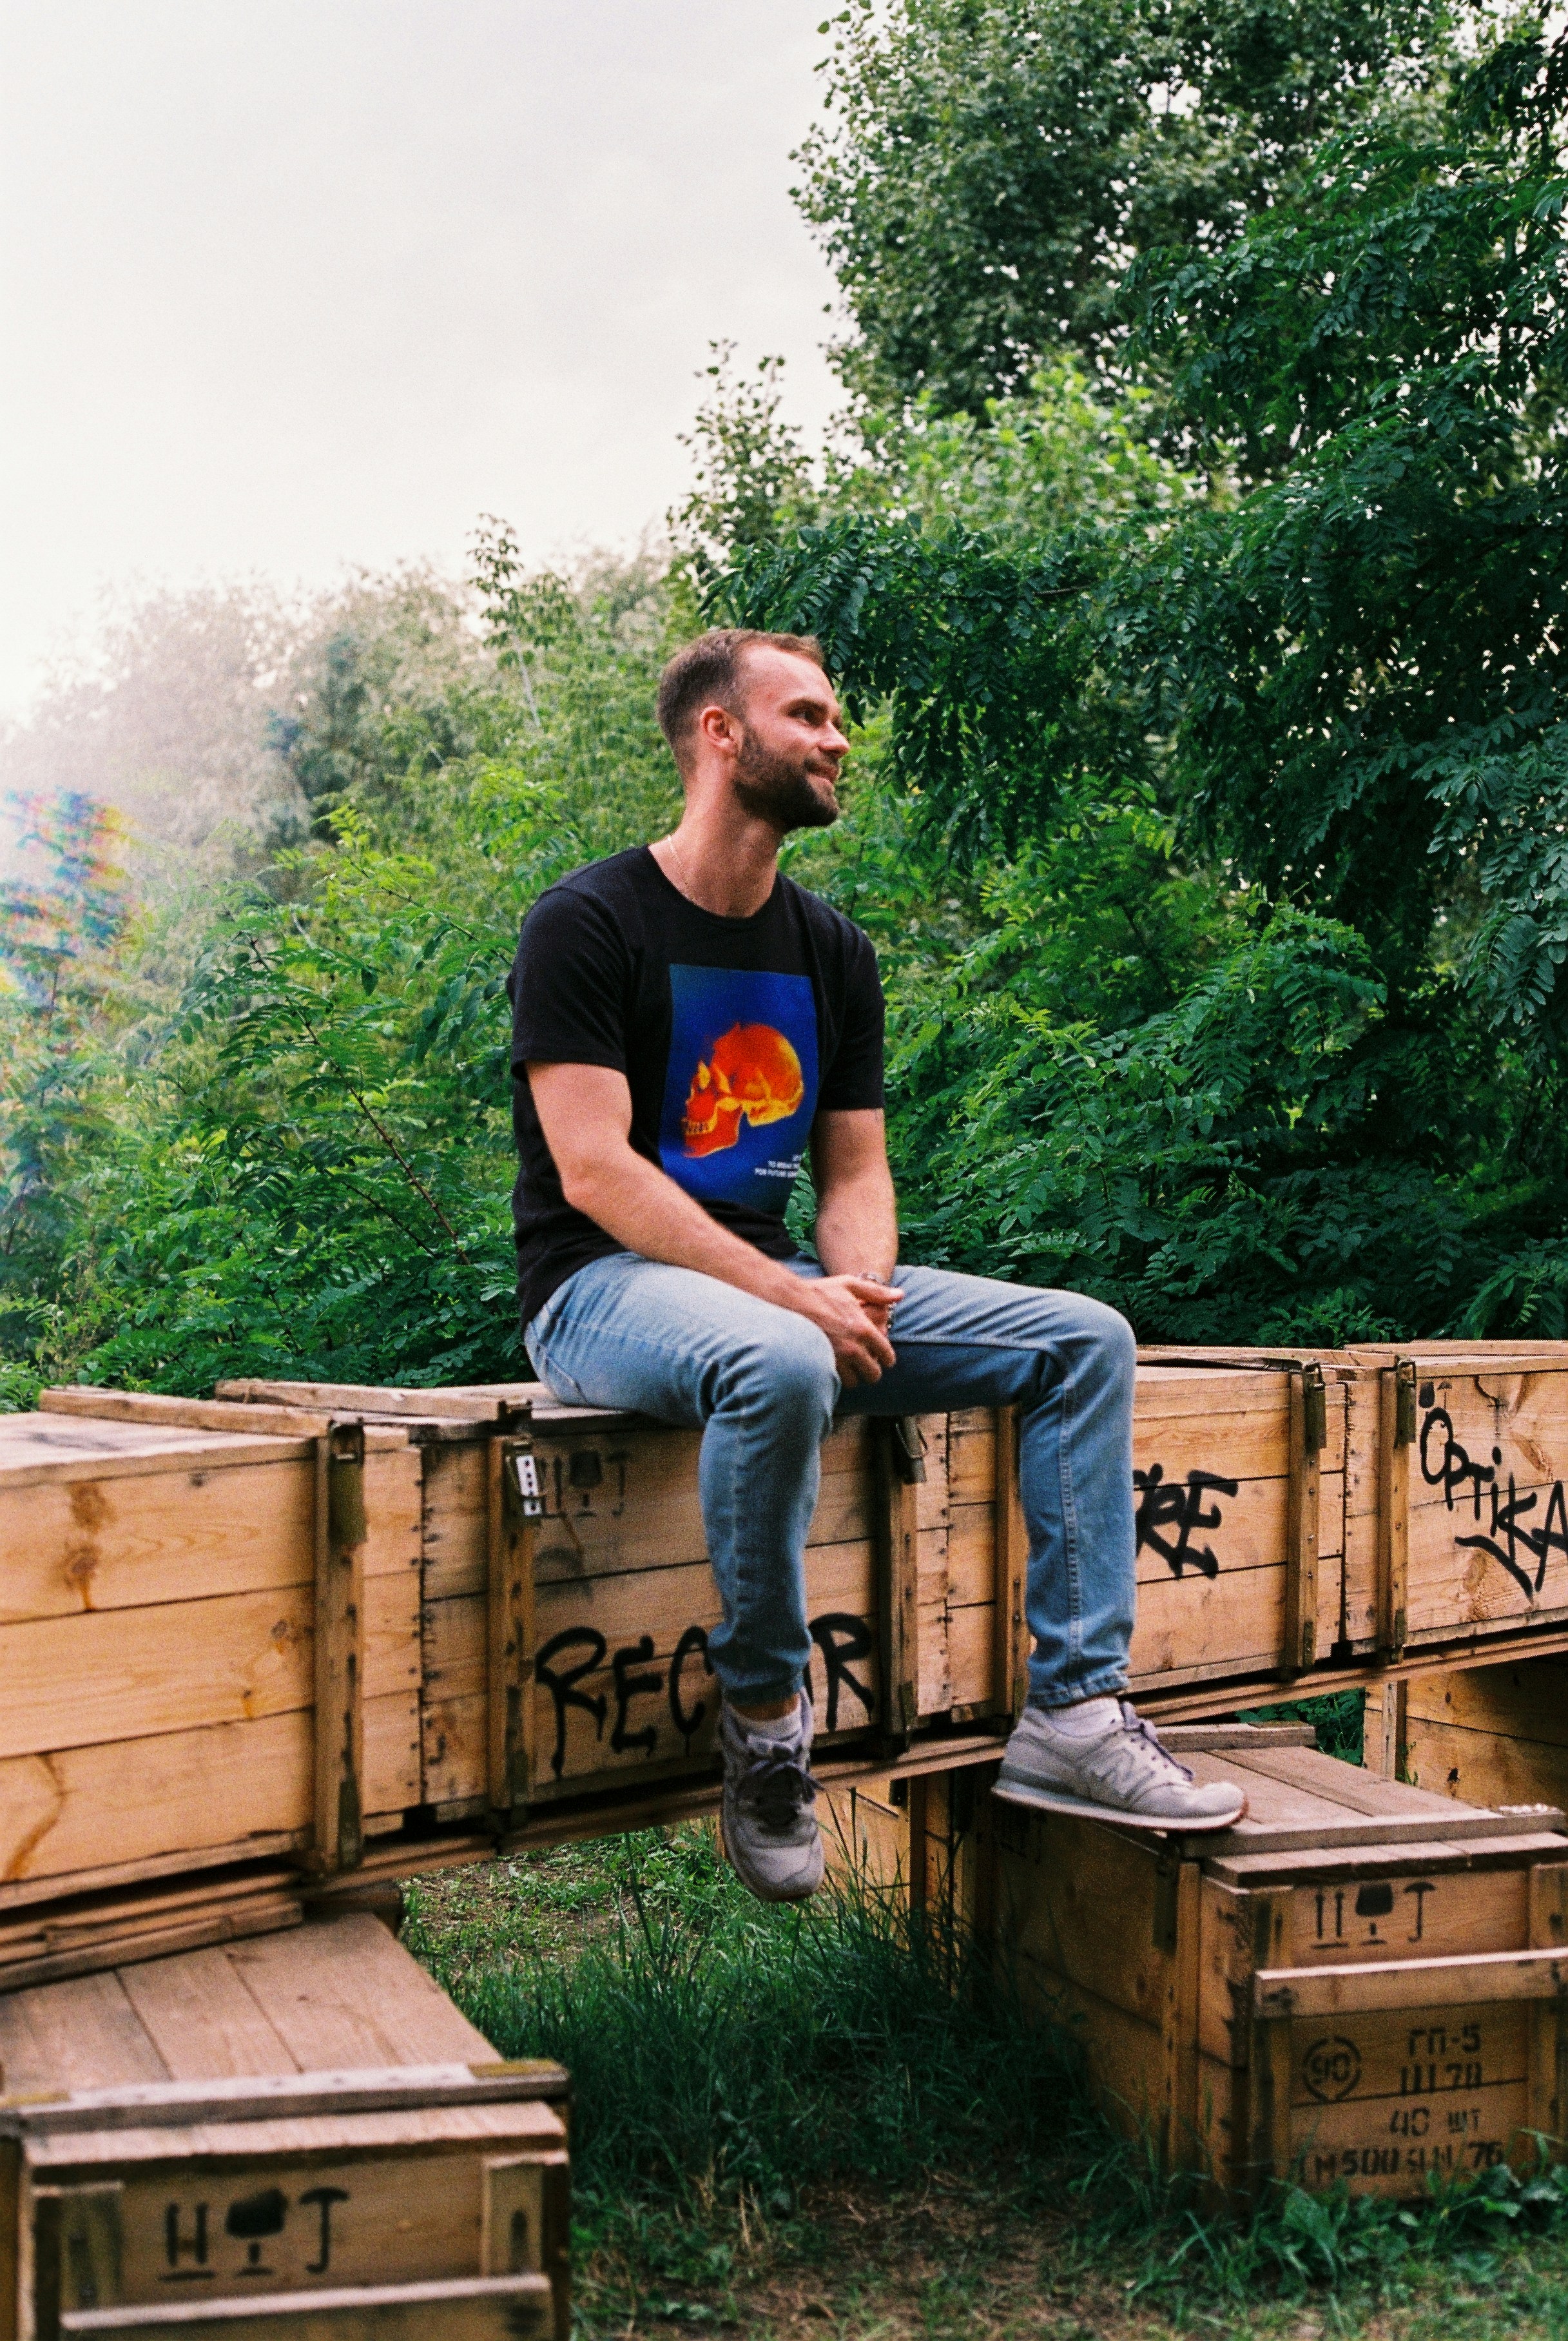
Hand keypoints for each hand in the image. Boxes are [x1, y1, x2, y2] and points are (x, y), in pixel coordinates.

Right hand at [786, 1274, 903, 1386]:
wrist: (786, 1302)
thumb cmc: (818, 1292)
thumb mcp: (849, 1285)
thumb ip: (877, 1292)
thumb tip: (900, 1295)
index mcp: (863, 1329)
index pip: (886, 1354)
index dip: (888, 1358)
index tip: (885, 1359)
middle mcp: (852, 1347)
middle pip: (873, 1374)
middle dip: (872, 1371)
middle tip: (867, 1366)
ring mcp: (835, 1358)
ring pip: (854, 1382)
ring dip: (853, 1376)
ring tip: (850, 1368)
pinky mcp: (819, 1365)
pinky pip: (834, 1382)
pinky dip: (837, 1378)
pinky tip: (834, 1368)